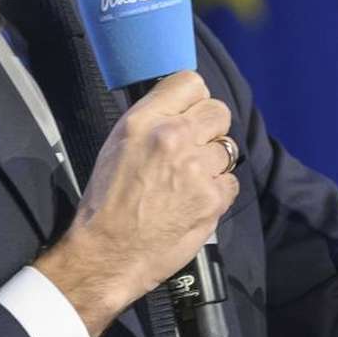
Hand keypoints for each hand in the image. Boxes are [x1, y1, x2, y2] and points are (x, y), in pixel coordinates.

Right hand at [33, 71, 238, 336]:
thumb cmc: (106, 201)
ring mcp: (197, 168)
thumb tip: (183, 109)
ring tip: (189, 181)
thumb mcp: (118, 145)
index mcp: (144, 121)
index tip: (189, 114)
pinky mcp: (212, 198)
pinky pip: (231, 182)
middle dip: (210, 129)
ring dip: (212, 163)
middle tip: (193, 150)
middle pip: (219, 111)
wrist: (107, 254)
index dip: (194, 100)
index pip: (191, 82)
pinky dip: (217, 191)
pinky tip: (194, 201)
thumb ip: (152, 122)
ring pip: (227, 148)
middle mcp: (173, 137)